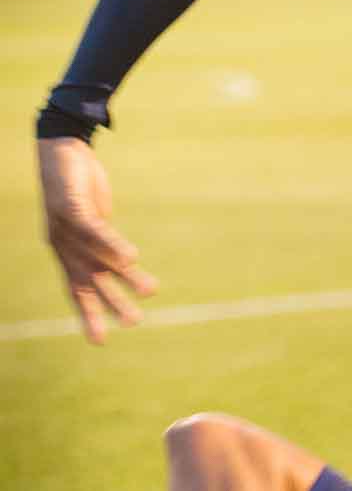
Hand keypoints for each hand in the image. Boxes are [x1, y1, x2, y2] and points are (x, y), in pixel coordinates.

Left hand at [37, 137, 157, 343]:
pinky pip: (95, 230)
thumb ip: (102, 242)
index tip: (100, 341)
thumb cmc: (77, 187)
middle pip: (89, 280)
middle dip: (110, 303)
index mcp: (67, 252)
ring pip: (98, 258)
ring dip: (125, 276)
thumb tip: (121, 262)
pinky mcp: (72, 206)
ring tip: (151, 290)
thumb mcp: (91, 219)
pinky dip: (113, 245)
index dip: (88, 314)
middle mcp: (64, 245)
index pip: (77, 289)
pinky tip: (133, 256)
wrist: (61, 149)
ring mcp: (65, 227)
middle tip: (134, 323)